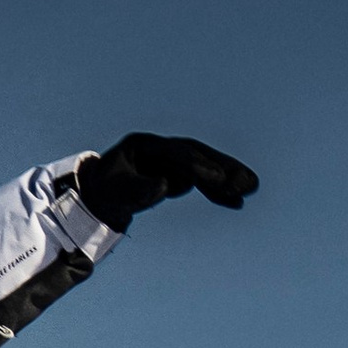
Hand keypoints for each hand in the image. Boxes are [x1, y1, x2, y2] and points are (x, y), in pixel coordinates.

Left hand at [74, 132, 260, 228]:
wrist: (95, 196)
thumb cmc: (103, 192)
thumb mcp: (115, 192)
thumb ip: (137, 188)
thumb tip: (164, 185)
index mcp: (143, 146)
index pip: (176, 153)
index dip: (197, 165)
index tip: (216, 179)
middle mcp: (160, 149)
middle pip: (197, 154)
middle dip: (223, 167)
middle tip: (248, 181)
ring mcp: (168, 161)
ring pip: (203, 166)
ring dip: (226, 177)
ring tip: (251, 188)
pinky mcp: (174, 174)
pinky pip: (200, 181)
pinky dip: (217, 191)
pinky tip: (236, 202)